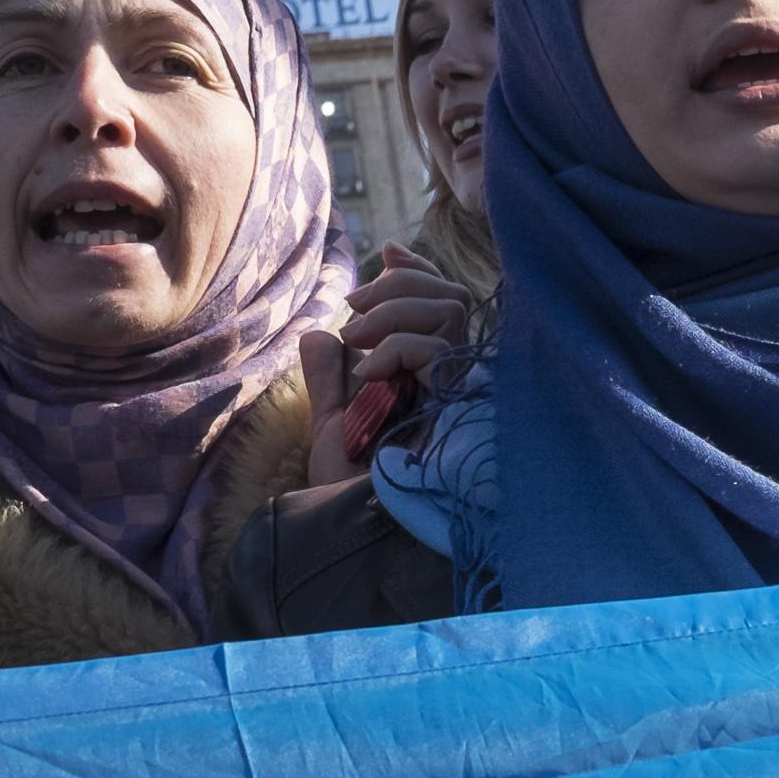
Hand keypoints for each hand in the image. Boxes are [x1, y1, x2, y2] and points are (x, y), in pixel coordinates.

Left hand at [298, 242, 481, 484]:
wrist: (350, 524)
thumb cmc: (347, 485)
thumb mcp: (332, 419)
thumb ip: (330, 377)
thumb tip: (319, 333)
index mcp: (428, 376)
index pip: (440, 303)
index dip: (419, 270)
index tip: (387, 253)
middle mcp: (452, 378)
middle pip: (450, 296)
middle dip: (400, 285)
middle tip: (354, 310)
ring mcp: (458, 389)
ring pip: (449, 310)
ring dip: (394, 309)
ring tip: (357, 338)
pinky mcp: (458, 403)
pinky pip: (434, 347)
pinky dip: (395, 347)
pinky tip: (369, 375)